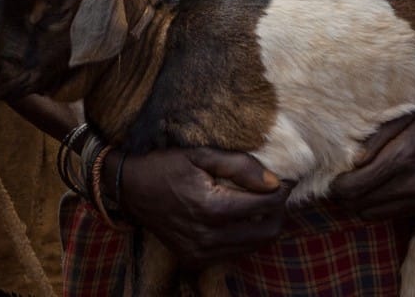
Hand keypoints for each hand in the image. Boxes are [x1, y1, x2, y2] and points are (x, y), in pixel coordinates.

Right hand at [117, 148, 292, 266]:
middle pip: (268, 231)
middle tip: (273, 191)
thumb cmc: (166, 166)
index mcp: (212, 208)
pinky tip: (236, 217)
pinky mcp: (195, 260)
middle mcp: (208, 237)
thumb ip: (241, 166)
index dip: (283, 188)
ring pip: (255, 245)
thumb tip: (275, 182)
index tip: (284, 178)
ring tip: (256, 202)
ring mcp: (201, 253)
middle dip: (278, 210)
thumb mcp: (202, 154)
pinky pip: (235, 252)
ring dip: (263, 224)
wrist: (130, 189)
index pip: (268, 203)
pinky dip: (244, 236)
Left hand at [331, 90, 414, 221]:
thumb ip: (377, 140)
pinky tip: (380, 191)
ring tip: (360, 187)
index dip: (337, 186)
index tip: (334, 177)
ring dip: (360, 204)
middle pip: (358, 205)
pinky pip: (391, 216)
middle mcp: (410, 184)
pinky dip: (379, 208)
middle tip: (343, 182)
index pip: (353, 187)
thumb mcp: (404, 117)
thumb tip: (353, 163)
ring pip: (372, 215)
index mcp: (400, 158)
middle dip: (345, 196)